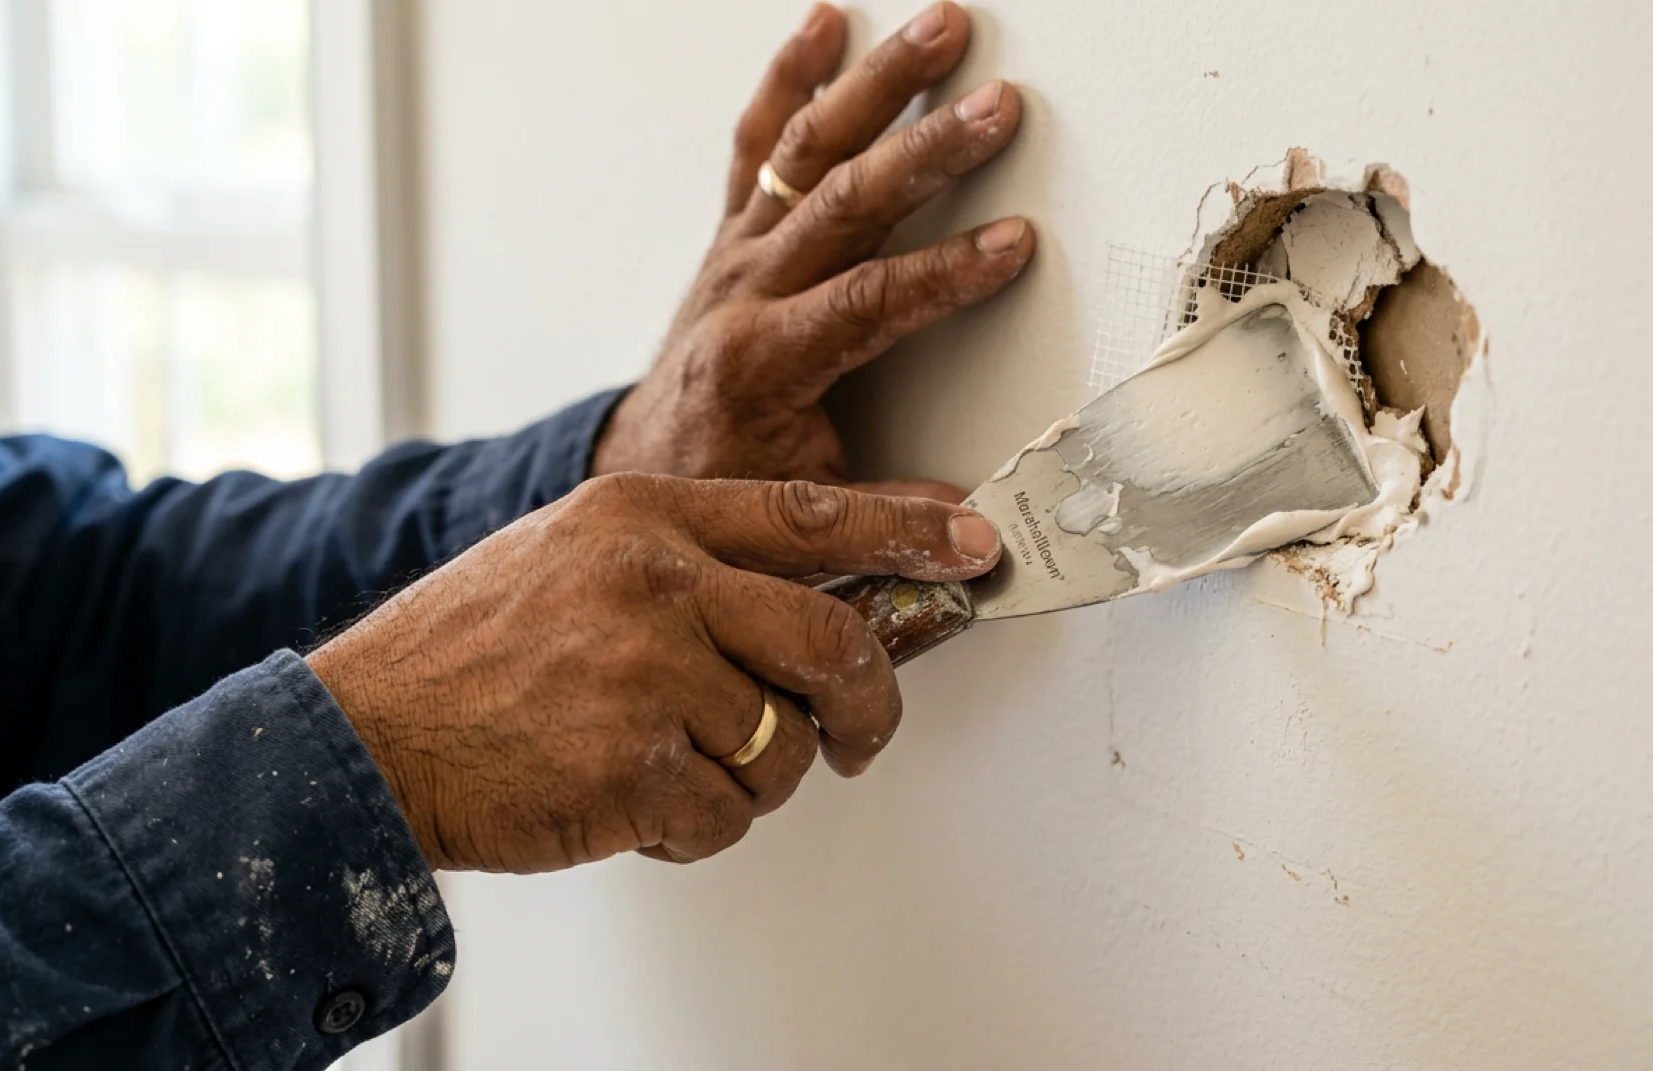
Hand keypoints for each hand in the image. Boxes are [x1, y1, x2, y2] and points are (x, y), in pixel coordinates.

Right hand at [306, 476, 1001, 872]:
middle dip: (871, 703)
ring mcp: (645, 672)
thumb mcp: (579, 557)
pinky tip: (637, 806)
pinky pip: (731, 818)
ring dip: (757, 778)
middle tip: (864, 734)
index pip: (811, 513)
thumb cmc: (474, 652)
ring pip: (787, 744)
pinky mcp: (631, 767)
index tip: (973, 545)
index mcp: (647, 516)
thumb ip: (695, 566)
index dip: (910, 530)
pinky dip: (698, 831)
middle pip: (834, 640)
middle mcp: (655, 581)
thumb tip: (825, 603)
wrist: (362, 734)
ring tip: (682, 769)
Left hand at [592, 2, 1032, 499]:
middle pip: (845, 200)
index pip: (870, 302)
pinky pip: (756, 141)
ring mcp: (738, 251)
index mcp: (763, 361)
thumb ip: (880, 515)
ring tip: (939, 30)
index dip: (947, 273)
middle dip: (928, 149)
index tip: (1014, 244)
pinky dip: (789, 77)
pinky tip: (825, 25)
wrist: (638, 469)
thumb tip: (967, 528)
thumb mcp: (796, 515)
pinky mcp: (734, 233)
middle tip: (997, 108)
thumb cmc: (715, 483)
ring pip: (808, 149)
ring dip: (876, 84)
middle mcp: (744, 289)